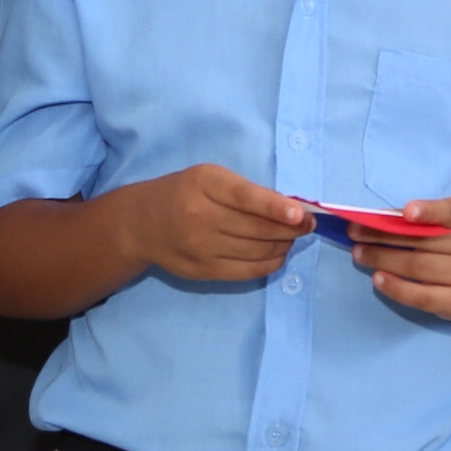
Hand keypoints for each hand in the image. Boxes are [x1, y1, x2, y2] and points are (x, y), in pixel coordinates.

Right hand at [111, 163, 310, 282]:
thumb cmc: (185, 192)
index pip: (245, 198)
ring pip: (257, 251)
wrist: (142, 224)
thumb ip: (245, 190)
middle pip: (257, 228)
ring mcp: (202, 248)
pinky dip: (271, 262)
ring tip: (294, 236)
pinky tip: (279, 252)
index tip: (300, 214)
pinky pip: (248, 271)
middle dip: (291, 228)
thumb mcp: (210, 178)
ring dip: (285, 244)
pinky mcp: (204, 271)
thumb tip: (291, 209)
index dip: (276, 207)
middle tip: (308, 223)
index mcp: (205, 184)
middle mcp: (201, 217)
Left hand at [349, 194, 450, 319]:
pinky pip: (421, 296)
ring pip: (418, 267)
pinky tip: (377, 279)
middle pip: (424, 241)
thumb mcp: (448, 220)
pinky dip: (396, 287)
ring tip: (359, 253)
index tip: (407, 212)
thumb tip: (379, 219)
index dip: (430, 211)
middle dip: (384, 235)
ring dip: (382, 259)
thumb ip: (422, 217)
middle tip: (355, 232)